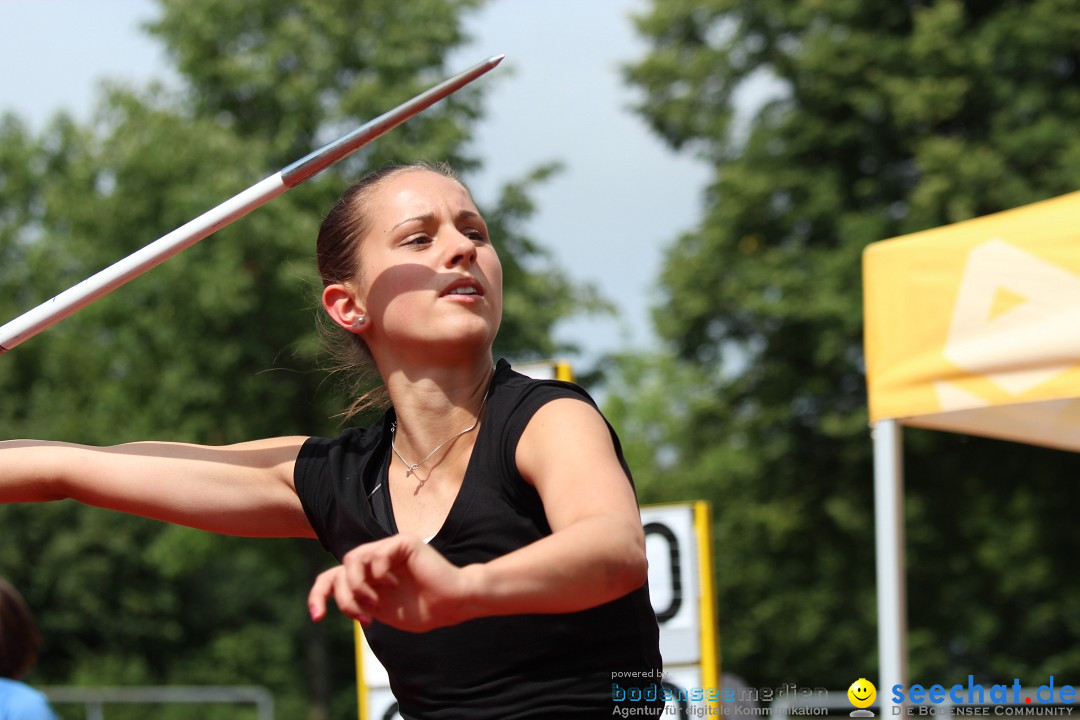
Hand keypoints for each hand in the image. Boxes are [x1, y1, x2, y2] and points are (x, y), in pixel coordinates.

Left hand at [307, 534, 474, 632]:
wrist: (451, 605)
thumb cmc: (420, 610)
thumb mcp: (380, 610)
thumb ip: (357, 600)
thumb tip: (334, 597)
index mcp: (368, 576)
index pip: (332, 579)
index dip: (318, 595)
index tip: (317, 618)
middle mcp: (375, 560)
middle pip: (340, 571)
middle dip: (345, 597)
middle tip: (363, 615)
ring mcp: (388, 549)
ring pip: (353, 559)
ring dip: (358, 586)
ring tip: (375, 601)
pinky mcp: (402, 543)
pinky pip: (377, 554)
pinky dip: (380, 573)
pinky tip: (395, 584)